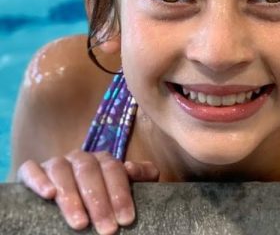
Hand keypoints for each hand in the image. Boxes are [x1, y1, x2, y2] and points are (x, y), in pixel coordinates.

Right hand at [17, 150, 159, 234]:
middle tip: (106, 229)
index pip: (114, 170)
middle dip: (99, 203)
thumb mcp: (127, 185)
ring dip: (71, 197)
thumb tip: (131, 168)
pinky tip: (48, 194)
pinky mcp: (31, 171)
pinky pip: (31, 169)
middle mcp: (79, 158)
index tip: (125, 220)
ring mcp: (55, 163)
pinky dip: (39, 180)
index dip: (120, 195)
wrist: (72, 195)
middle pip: (89, 173)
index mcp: (103, 159)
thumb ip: (142, 174)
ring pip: (62, 172)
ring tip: (80, 224)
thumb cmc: (104, 195)